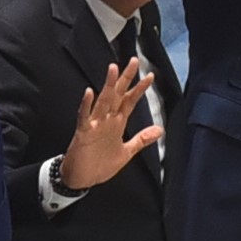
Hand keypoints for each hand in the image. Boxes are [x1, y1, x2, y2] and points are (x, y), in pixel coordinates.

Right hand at [57, 57, 161, 189]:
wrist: (82, 179)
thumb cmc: (100, 164)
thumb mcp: (126, 152)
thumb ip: (141, 140)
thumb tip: (159, 130)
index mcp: (117, 124)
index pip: (130, 101)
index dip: (139, 89)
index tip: (149, 76)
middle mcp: (106, 121)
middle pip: (117, 95)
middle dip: (125, 79)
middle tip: (133, 62)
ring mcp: (94, 125)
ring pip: (102, 102)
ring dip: (108, 87)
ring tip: (113, 70)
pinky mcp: (83, 133)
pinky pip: (84, 117)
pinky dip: (86, 105)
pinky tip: (90, 93)